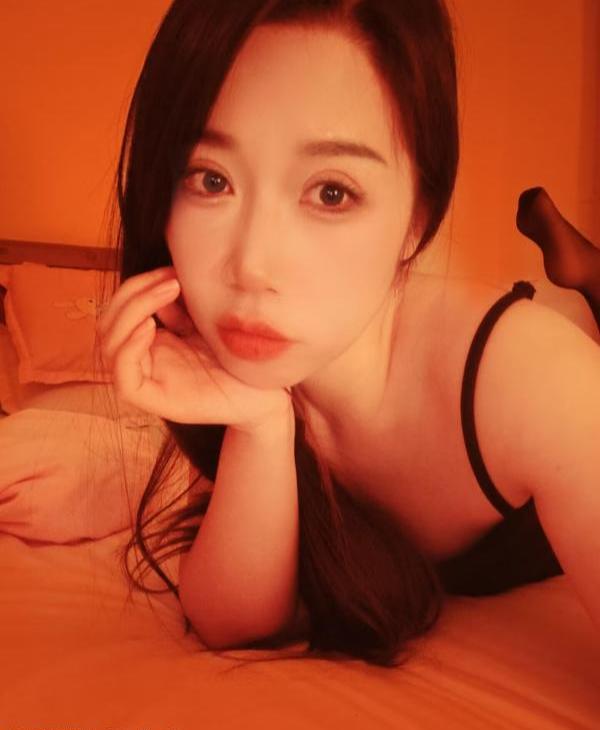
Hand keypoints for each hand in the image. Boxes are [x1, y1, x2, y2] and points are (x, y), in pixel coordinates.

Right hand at [97, 267, 292, 428]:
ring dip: (132, 312)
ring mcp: (150, 382)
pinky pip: (124, 380)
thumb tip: (164, 280)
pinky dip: (128, 349)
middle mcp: (146, 362)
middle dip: (133, 293)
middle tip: (171, 278)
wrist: (268, 393)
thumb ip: (183, 305)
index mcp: (154, 343)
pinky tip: (150, 327)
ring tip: (168, 292)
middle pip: (109, 325)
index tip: (172, 271)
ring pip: (111, 347)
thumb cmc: (241, 358)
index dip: (138, 285)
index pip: (120, 310)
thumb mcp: (207, 322)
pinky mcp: (158, 402)